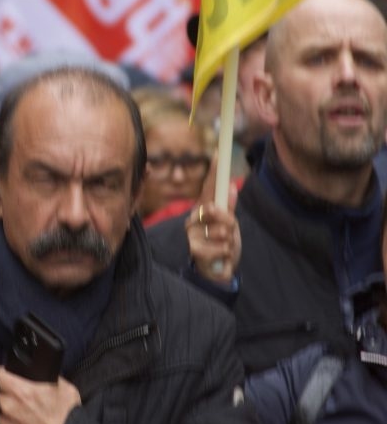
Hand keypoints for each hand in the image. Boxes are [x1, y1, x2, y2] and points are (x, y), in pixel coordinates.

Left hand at [0, 367, 80, 423]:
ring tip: (21, 413)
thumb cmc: (69, 417)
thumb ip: (45, 378)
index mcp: (19, 392)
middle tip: (16, 395)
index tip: (6, 375)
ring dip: (6, 411)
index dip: (1, 372)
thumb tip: (37, 375)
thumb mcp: (63, 387)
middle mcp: (8, 409)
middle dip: (3, 392)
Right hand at [184, 154, 240, 282]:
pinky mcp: (195, 249)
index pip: (208, 186)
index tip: (219, 152)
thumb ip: (229, 207)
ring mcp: (192, 232)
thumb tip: (230, 185)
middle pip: (214, 207)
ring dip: (229, 240)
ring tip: (224, 246)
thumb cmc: (221, 244)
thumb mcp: (230, 224)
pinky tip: (221, 256)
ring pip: (221, 229)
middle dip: (228, 220)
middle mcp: (193, 217)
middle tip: (228, 231)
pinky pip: (222, 245)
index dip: (214, 170)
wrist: (216, 271)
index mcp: (203, 209)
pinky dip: (227, 252)